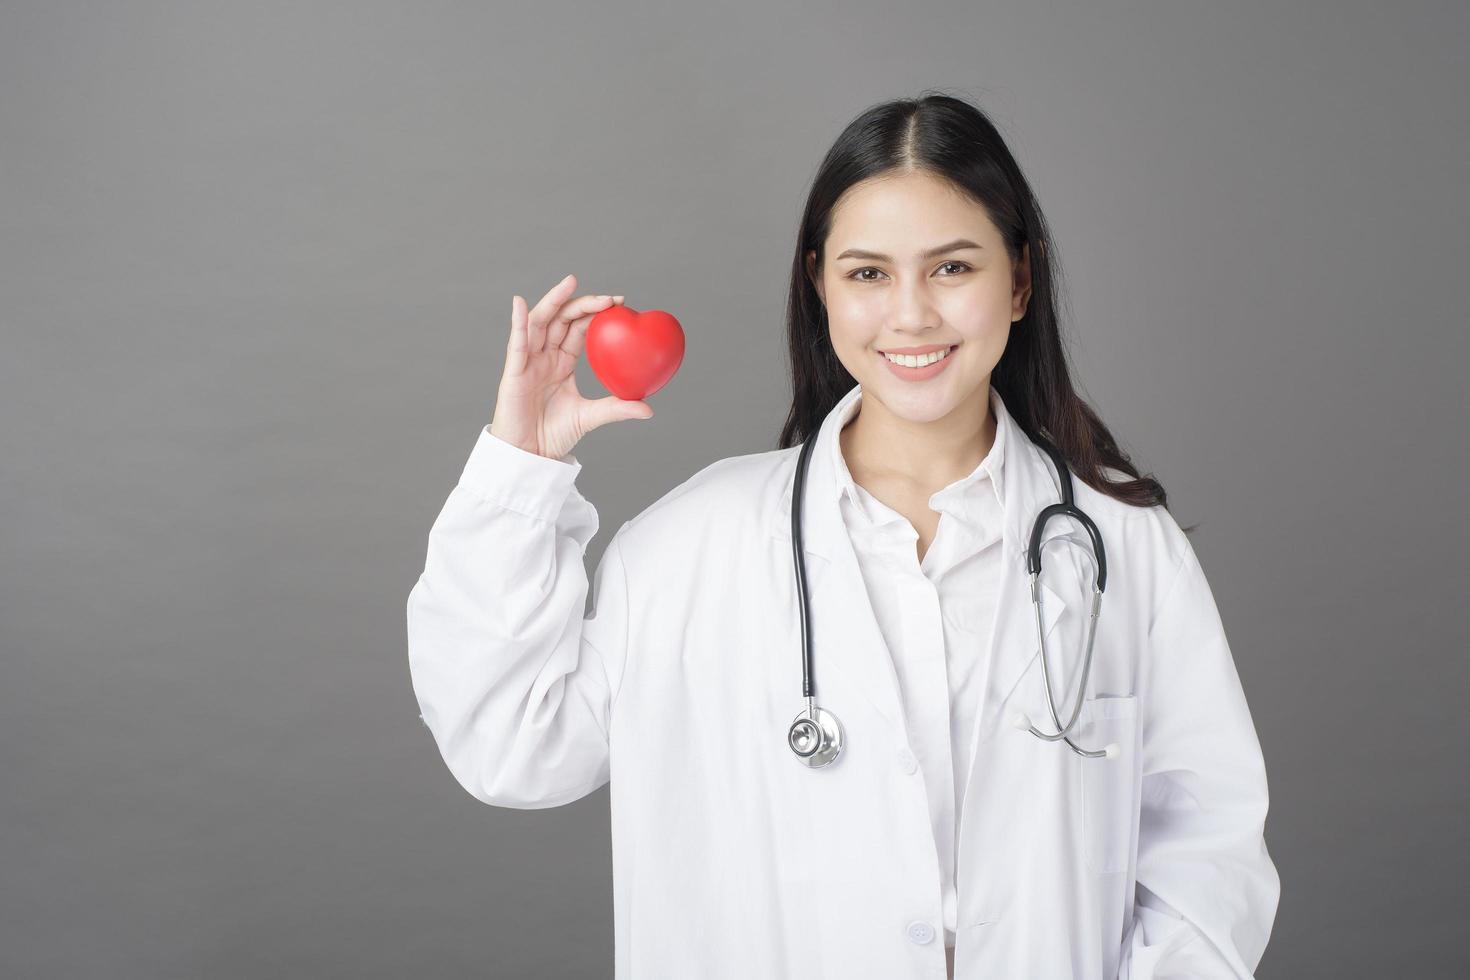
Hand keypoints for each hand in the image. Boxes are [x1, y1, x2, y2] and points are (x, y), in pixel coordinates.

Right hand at [489, 273, 654, 459]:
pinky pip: (516, 343)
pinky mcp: (513, 371)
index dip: (596, 313)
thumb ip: (616, 408)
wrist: (530, 455)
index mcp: (562, 362)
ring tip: (571, 282)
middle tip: (609, 298)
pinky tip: (521, 304)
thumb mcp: (590, 417)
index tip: (621, 303)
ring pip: (540, 322)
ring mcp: (528, 361)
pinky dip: (518, 322)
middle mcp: (544, 356)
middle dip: (584, 304)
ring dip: (554, 300)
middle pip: (562, 319)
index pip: (579, 329)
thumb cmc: (554, 435)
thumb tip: (650, 409)